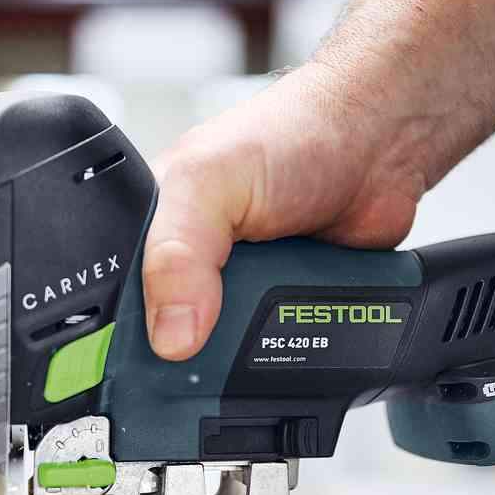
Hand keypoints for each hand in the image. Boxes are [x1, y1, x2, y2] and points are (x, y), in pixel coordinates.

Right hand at [142, 62, 438, 360]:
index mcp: (148, 233)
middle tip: (219, 326)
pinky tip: (300, 321)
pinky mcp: (285, 315)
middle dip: (199, 347)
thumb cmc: (292, 132)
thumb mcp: (209, 181)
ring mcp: (240, 295)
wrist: (379, 140)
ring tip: (269, 307)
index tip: (153, 352)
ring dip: (252, 350)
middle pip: (170, 348)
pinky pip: (279, 362)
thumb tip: (170, 335)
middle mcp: (189, 269)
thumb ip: (177, 253)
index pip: (115, 306)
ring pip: (228, 362)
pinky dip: (293, 351)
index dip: (128, 334)